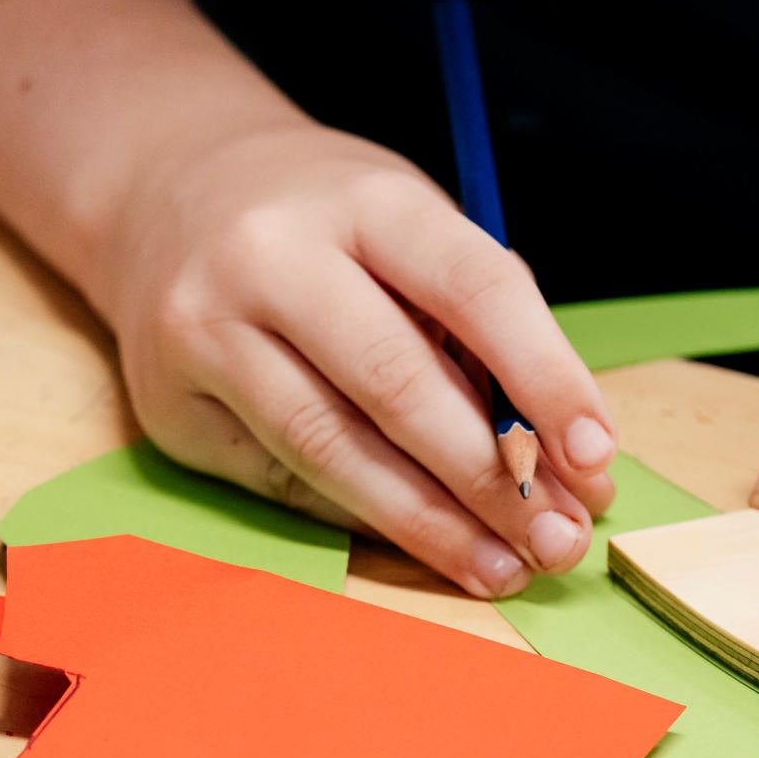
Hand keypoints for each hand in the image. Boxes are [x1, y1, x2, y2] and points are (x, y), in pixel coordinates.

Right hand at [91, 116, 620, 596]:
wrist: (162, 191)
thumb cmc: (321, 220)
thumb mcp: (405, 222)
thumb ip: (475, 319)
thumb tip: (554, 453)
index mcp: (362, 198)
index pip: (474, 289)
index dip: (546, 379)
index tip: (596, 456)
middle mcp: (271, 258)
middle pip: (396, 386)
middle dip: (490, 478)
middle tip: (557, 539)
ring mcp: (206, 333)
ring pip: (331, 449)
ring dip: (429, 523)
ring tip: (501, 566)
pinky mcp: (169, 407)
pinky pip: (281, 479)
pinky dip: (359, 515)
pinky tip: (416, 537)